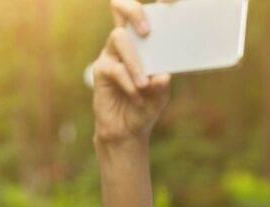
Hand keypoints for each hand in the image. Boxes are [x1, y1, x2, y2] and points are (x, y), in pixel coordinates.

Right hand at [92, 0, 176, 146]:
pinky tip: (138, 95)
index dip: (153, 4)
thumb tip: (163, 75)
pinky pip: (114, 68)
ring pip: (119, 38)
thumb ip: (162, 85)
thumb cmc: (147, 106)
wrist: (128, 130)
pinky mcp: (101, 69)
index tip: (168, 1)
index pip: (145, 14)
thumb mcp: (161, 96)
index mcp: (144, 42)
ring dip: (134, 62)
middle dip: (134, 11)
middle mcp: (126, 42)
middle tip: (147, 31)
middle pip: (121, 8)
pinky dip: (128, 83)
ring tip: (144, 84)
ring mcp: (111, 54)